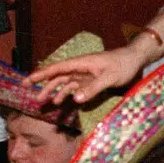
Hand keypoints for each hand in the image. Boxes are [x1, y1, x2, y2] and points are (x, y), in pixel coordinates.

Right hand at [27, 47, 144, 105]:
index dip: (41, 74)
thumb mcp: (109, 77)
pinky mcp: (90, 81)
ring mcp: (84, 75)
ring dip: (53, 92)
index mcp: (81, 63)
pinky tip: (59, 102)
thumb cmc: (123, 65)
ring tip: (42, 102)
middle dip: (42, 84)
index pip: (57, 68)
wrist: (135, 60)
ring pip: (64, 83)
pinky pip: (74, 88)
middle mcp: (80, 68)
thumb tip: (74, 99)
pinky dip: (66, 95)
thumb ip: (93, 88)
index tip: (27, 80)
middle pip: (57, 76)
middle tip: (28, 93)